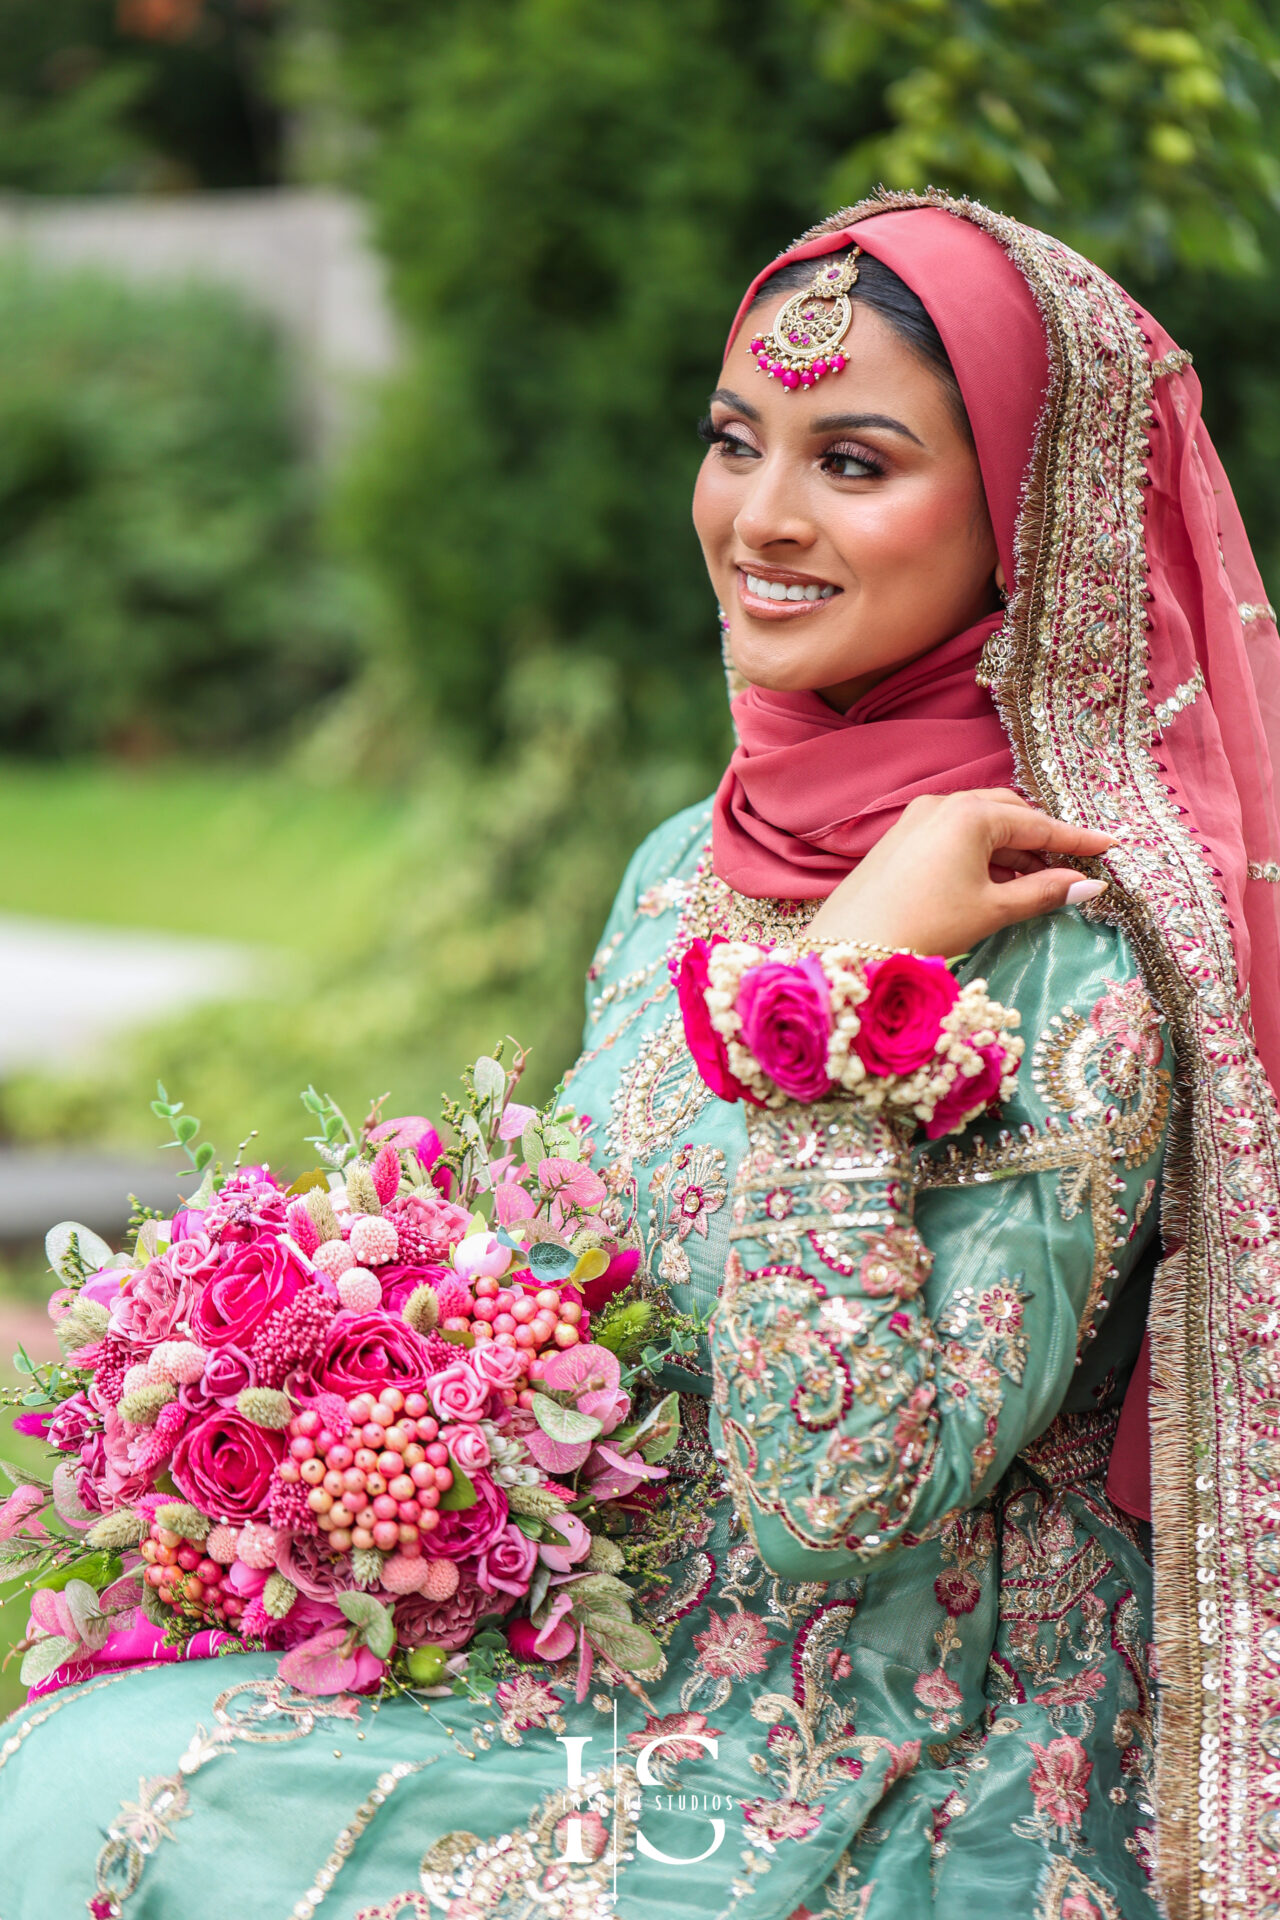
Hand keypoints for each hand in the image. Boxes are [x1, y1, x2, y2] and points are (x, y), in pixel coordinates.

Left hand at [803, 788, 1113, 956]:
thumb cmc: (925, 925)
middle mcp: (942, 804)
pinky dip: (982, 853)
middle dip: (1042, 840)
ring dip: (1012, 849)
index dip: (1076, 839)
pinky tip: (997, 881)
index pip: (1038, 824)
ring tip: (1039, 882)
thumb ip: (1044, 892)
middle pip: (1009, 814)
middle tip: (1073, 867)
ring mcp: (917, 818)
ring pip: (980, 824)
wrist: (850, 946)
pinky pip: (954, 834)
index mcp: (970, 814)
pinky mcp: (900, 838)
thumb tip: (1088, 886)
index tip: (1110, 846)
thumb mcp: (992, 910)